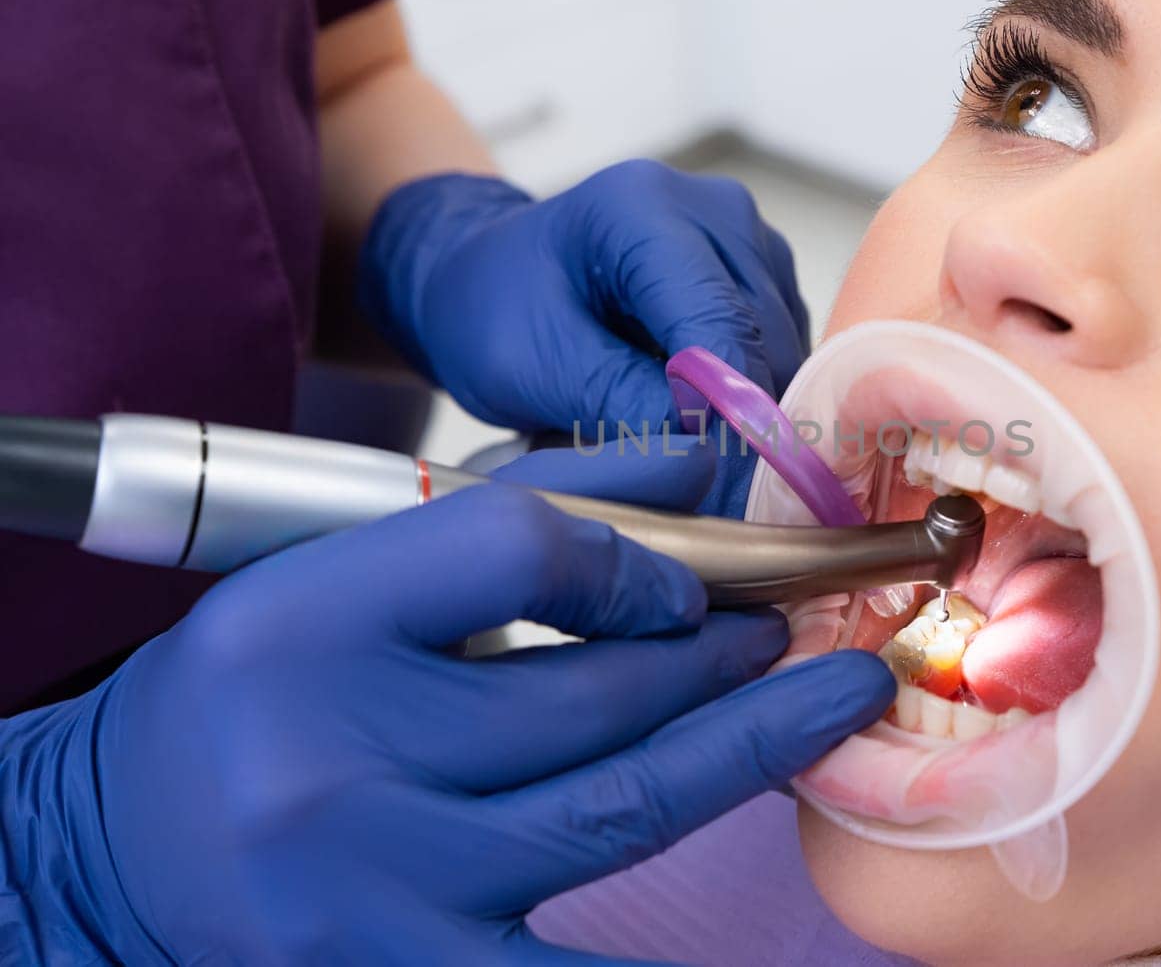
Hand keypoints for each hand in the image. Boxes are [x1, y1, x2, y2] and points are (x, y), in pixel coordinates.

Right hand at [0, 440, 891, 963]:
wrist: (108, 856)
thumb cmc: (239, 701)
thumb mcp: (334, 574)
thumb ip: (508, 512)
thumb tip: (687, 461)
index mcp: (305, 622)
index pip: (519, 550)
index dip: (636, 553)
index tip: (695, 576)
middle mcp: (335, 756)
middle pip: (594, 686)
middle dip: (724, 653)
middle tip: (804, 627)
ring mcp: (378, 885)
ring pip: (619, 804)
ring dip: (746, 744)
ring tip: (834, 697)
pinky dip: (675, 949)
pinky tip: (760, 875)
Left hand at [358, 161, 810, 436]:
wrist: (485, 278)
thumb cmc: (492, 312)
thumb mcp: (530, 368)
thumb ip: (617, 401)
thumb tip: (709, 447)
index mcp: (644, 208)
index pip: (720, 321)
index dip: (728, 410)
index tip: (716, 477)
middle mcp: (713, 209)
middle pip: (765, 336)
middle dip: (743, 421)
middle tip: (704, 488)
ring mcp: (746, 236)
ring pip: (787, 349)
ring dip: (750, 412)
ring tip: (690, 451)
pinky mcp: (763, 270)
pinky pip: (784, 349)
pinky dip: (752, 395)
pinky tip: (701, 419)